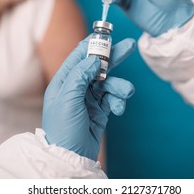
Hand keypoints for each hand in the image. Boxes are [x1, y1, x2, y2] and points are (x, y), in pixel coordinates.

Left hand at [42, 38, 135, 160]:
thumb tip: (93, 60)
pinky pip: (113, 98)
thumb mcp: (68, 98)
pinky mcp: (100, 110)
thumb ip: (80, 75)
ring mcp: (89, 99)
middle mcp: (77, 87)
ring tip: (127, 92)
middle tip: (130, 45)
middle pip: (97, 66)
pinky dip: (119, 101)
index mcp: (64, 81)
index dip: (93, 44)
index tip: (107, 35)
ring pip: (109, 83)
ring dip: (120, 86)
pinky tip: (119, 108)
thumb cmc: (63, 129)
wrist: (70, 158)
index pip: (79, 56)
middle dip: (113, 57)